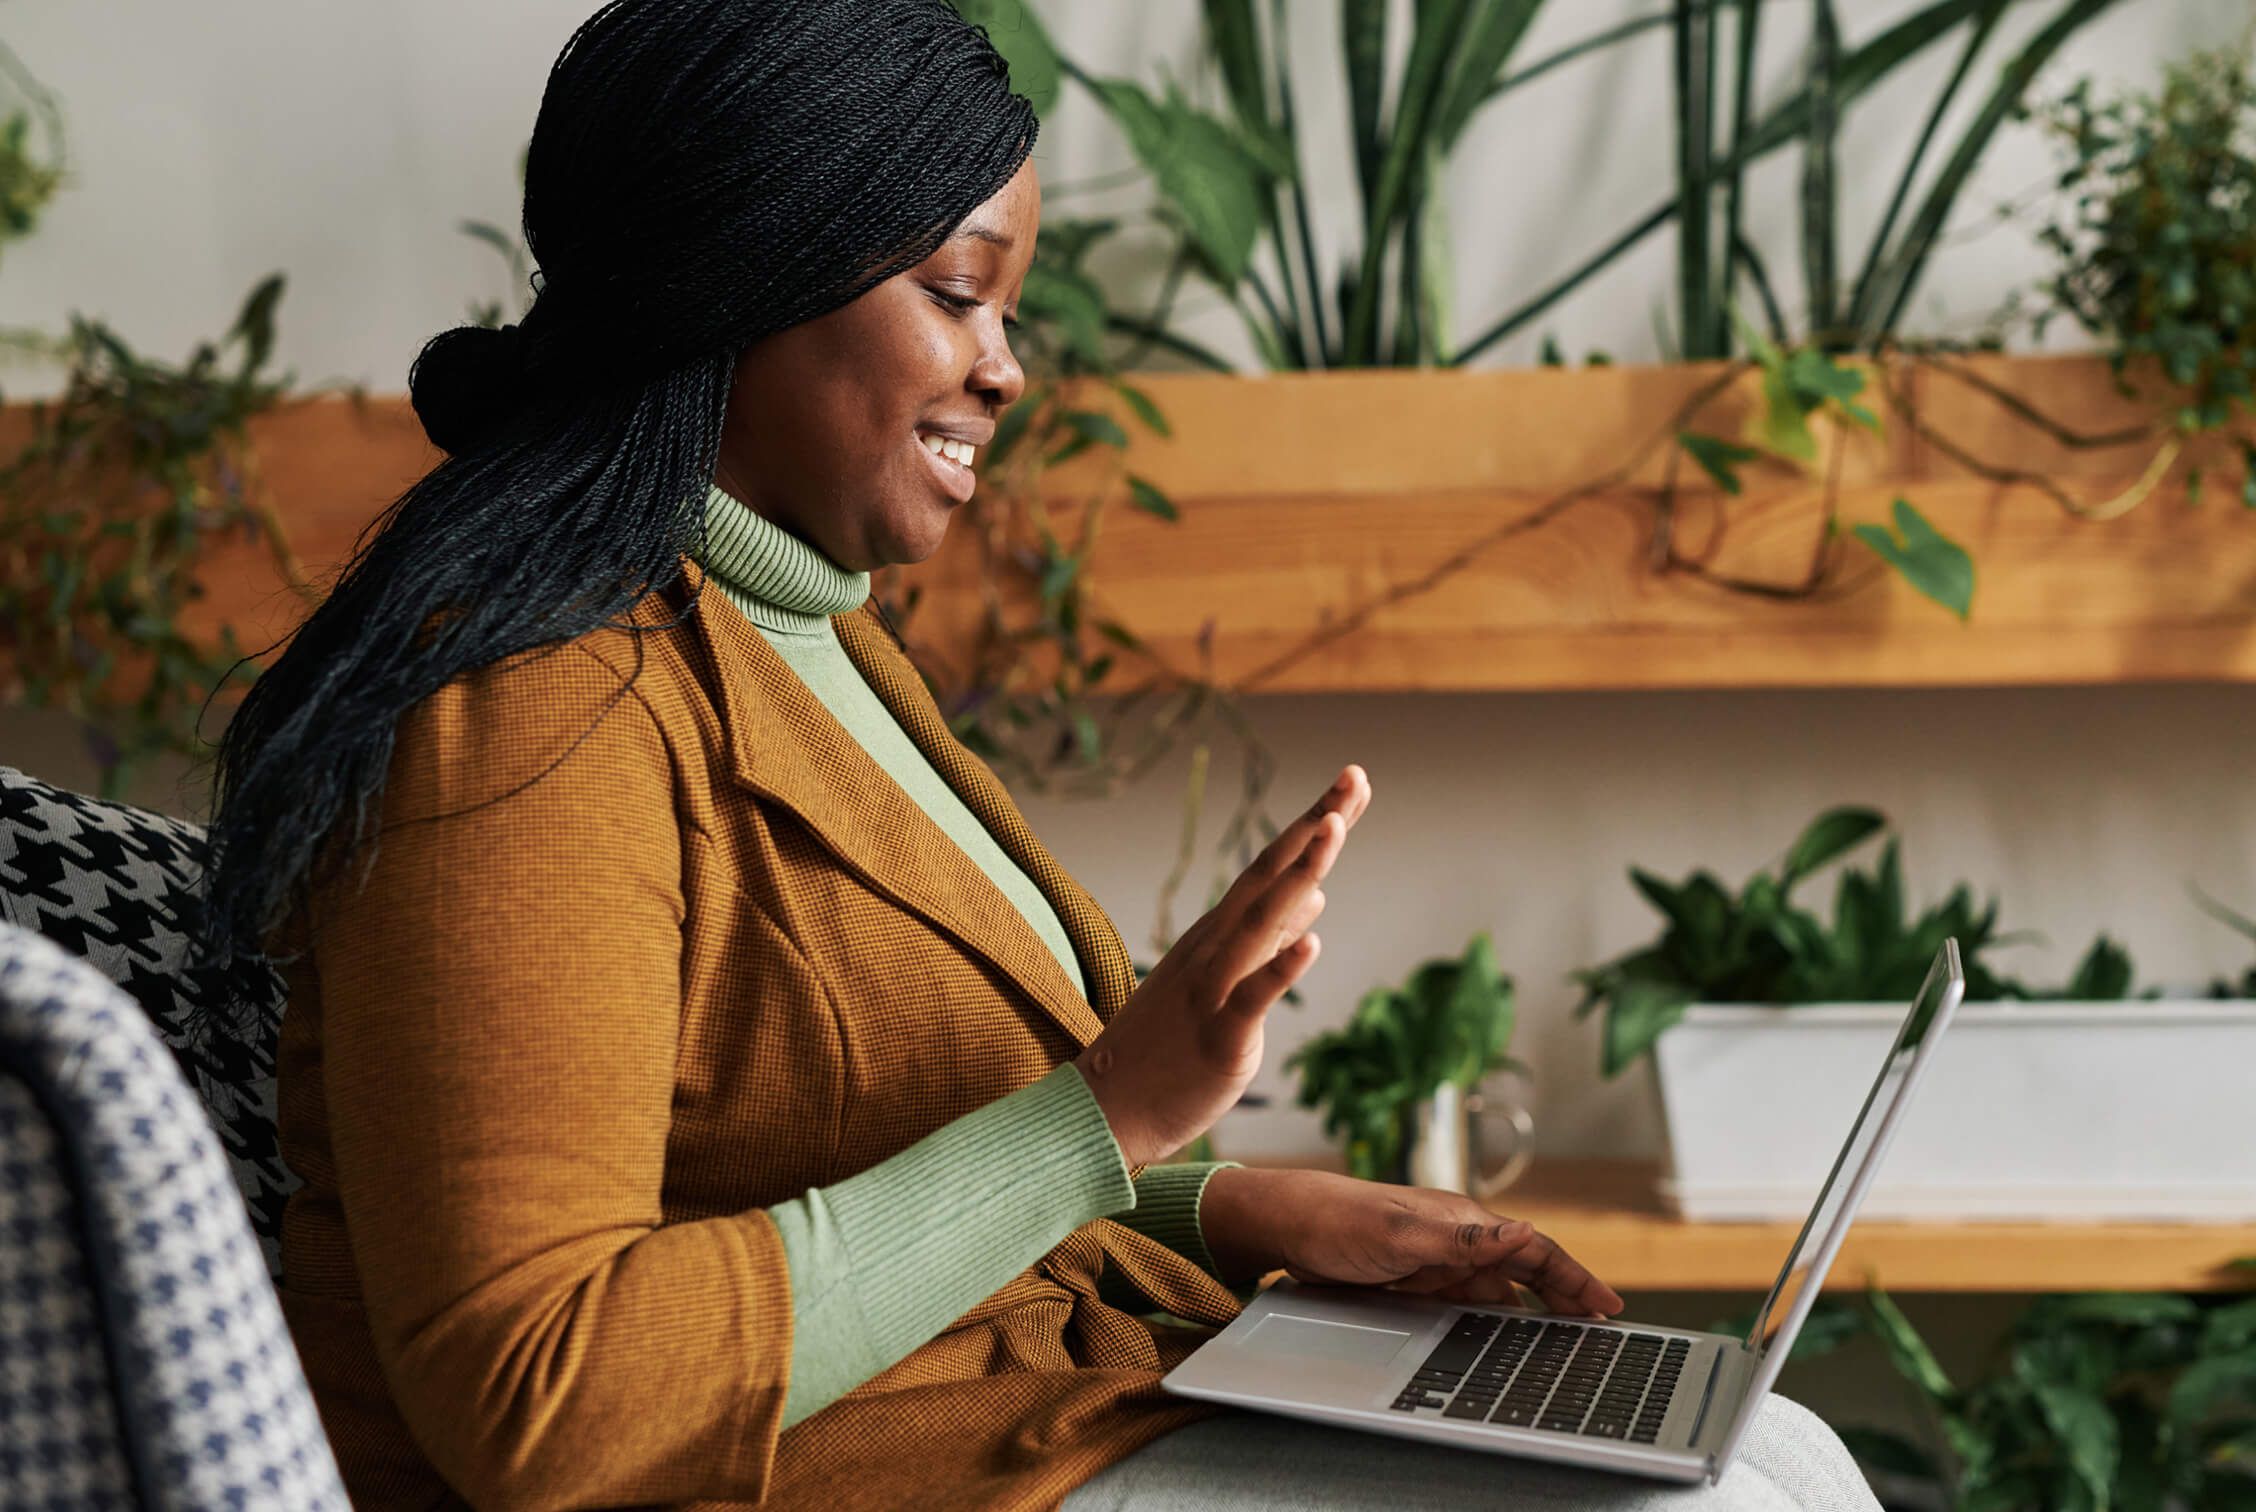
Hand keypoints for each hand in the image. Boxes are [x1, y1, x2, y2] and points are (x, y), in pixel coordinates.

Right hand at [1075, 765, 1371, 1167]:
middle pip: (1269, 877)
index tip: (1352, 784)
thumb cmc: (1166, 1050)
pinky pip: (1251, 999)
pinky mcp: (1218, 1037)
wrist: (1105, 1111)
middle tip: (1354, 774)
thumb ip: (1272, 940)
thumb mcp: (1225, 985)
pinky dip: (1280, 969)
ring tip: (1334, 827)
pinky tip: (1313, 945)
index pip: (1271, 868)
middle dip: (1313, 825)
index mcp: (1219, 937)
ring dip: (1298, 873)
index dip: (1312, 826)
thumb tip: (1318, 895)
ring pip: (1260, 923)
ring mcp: (1212, 990)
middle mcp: (1214, 950)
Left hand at [1198, 1168, 1624, 1317]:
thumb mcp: (1403, 1233)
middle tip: (1599, 1329)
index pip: (1533, 1251)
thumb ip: (1463, 1239)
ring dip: (1530, 1315)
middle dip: (1563, 1298)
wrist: (1289, 1227)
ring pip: (1498, 1294)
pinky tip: (1502, 1344)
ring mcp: (1439, 1265)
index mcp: (1464, 1223)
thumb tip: (1524, 1231)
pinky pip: (1466, 1307)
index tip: (1606, 1305)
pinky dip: (1491, 1324)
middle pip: (1525, 1274)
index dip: (1573, 1279)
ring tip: (1564, 1344)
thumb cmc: (1341, 1220)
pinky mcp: (1418, 1284)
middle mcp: (1458, 1243)